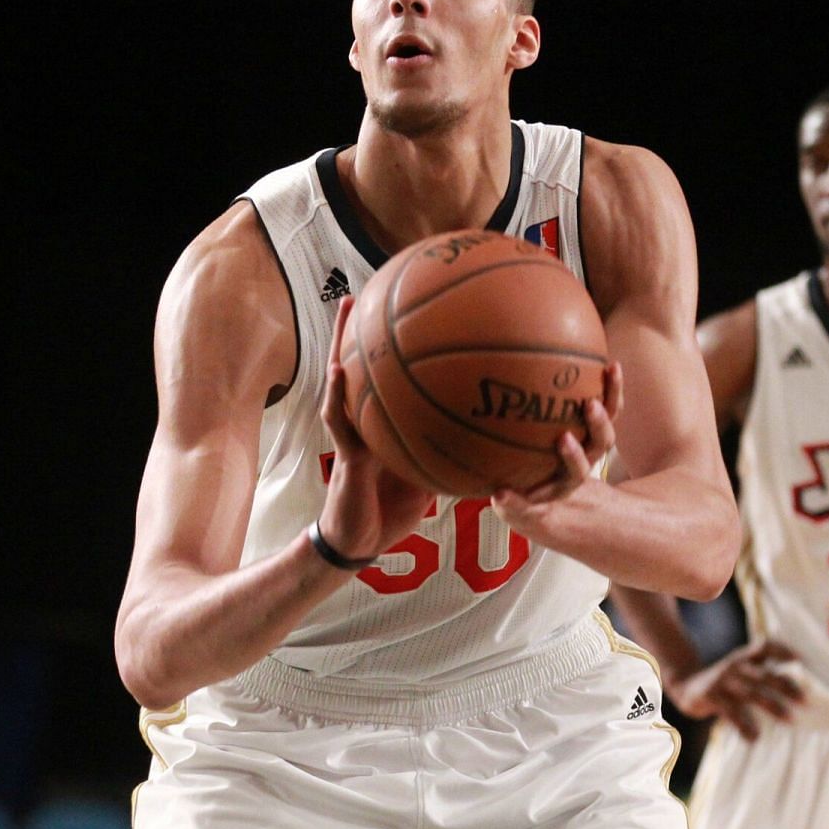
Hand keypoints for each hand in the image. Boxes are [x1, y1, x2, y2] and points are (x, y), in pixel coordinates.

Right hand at [318, 297, 435, 559]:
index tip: (411, 307)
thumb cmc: (392, 510)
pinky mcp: (344, 454)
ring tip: (350, 308)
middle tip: (373, 286)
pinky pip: (339, 420)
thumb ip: (451, 452)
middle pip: (363, 365)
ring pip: (342, 380)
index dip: (397, 344)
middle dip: (365, 327)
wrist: (362, 542)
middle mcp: (364, 419)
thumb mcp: (431, 475)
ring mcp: (351, 433)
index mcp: (385, 421)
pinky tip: (339, 371)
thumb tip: (490, 434)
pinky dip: (338, 395)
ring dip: (343, 343)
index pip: (390, 374)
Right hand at [491, 362, 622, 533]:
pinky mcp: (592, 424)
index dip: (574, 457)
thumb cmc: (524, 497)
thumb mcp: (517, 508)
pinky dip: (610, 386)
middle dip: (598, 425)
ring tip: (610, 371)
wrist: (543, 492)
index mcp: (567, 481)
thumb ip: (510, 504)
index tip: (564, 438)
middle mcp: (584, 461)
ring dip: (611, 396)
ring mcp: (591, 442)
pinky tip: (608, 361)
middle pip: (600, 444)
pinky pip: (607, 404)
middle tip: (590, 404)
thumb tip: (499, 495)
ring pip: (609, 420)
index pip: (577, 472)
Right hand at [667, 638, 804, 735]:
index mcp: (742, 658)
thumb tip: (794, 689)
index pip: (764, 647)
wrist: (685, 686)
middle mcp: (734, 666)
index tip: (799, 659)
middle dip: (785, 686)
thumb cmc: (722, 682)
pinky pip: (731, 712)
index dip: (782, 651)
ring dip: (772, 706)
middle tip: (804, 700)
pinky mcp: (710, 697)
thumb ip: (759, 673)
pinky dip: (744, 726)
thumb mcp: (738, 671)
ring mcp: (721, 681)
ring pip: (751, 693)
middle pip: (763, 674)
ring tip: (789, 719)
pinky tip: (754, 738)